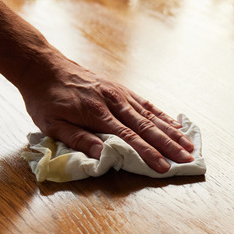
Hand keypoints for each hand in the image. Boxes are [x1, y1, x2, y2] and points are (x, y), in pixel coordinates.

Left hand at [20, 57, 193, 173]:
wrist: (43, 66)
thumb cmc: (45, 99)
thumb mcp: (52, 124)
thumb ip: (79, 140)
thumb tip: (103, 155)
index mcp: (97, 114)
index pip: (129, 138)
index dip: (148, 154)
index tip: (164, 168)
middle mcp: (114, 102)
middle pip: (147, 128)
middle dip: (169, 145)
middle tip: (188, 159)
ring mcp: (120, 94)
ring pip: (152, 115)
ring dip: (172, 132)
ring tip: (189, 145)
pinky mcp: (121, 89)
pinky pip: (147, 104)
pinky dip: (163, 115)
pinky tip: (176, 125)